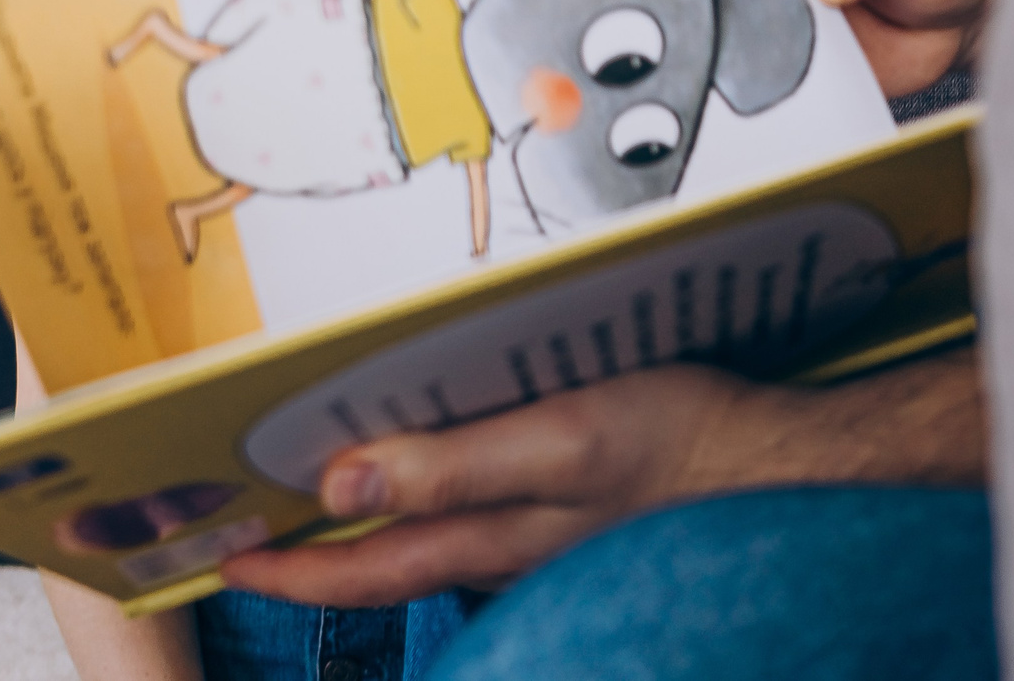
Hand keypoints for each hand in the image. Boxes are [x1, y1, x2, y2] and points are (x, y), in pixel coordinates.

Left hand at [221, 353, 981, 606]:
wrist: (795, 466)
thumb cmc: (689, 448)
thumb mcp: (563, 443)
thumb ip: (452, 465)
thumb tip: (342, 485)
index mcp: (489, 538)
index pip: (359, 570)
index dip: (283, 568)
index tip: (218, 556)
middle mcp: (503, 550)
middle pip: (382, 560)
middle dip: (306, 550)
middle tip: (236, 520)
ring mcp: (538, 538)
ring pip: (429, 536)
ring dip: (365, 517)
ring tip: (306, 476)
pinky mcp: (570, 512)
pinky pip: (478, 511)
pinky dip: (432, 489)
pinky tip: (428, 450)